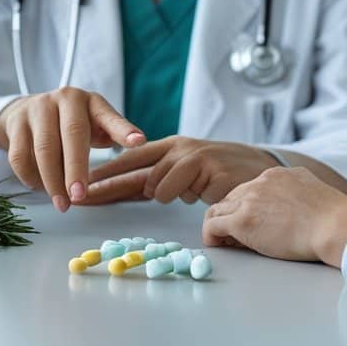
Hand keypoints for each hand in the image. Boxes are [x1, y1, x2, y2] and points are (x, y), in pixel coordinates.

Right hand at [0, 87, 144, 212]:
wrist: (28, 109)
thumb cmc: (71, 123)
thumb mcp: (95, 125)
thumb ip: (113, 134)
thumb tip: (136, 144)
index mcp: (91, 101)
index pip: (109, 116)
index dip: (123, 130)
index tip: (138, 142)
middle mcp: (65, 99)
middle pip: (72, 134)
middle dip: (76, 169)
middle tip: (79, 196)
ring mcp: (37, 108)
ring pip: (44, 148)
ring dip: (52, 181)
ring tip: (62, 203)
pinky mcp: (16, 123)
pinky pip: (20, 155)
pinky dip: (30, 176)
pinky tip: (40, 187)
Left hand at [80, 137, 279, 205]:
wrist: (264, 170)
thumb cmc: (223, 175)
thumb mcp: (188, 174)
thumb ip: (160, 181)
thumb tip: (127, 192)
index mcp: (171, 147)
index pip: (130, 160)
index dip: (105, 174)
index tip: (82, 187)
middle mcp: (179, 148)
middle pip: (135, 172)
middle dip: (109, 186)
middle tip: (86, 197)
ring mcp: (194, 156)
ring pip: (158, 187)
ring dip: (169, 196)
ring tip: (195, 191)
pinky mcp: (209, 168)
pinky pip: (182, 193)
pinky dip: (190, 198)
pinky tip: (209, 192)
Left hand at [201, 167, 346, 266]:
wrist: (336, 225)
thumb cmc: (333, 218)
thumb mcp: (312, 190)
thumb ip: (296, 192)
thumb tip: (293, 206)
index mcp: (276, 175)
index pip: (249, 190)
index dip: (245, 208)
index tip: (249, 224)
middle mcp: (259, 183)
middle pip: (231, 198)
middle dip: (230, 216)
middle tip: (233, 237)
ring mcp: (250, 200)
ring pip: (218, 209)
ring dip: (219, 226)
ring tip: (225, 243)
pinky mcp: (243, 220)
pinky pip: (213, 225)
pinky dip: (210, 236)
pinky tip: (216, 246)